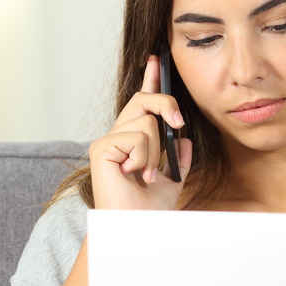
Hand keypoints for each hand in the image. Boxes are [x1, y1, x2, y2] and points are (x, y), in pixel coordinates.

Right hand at [89, 55, 192, 209]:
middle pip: (144, 100)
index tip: (155, 59)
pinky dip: (144, 159)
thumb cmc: (150, 209)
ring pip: (147, 123)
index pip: (142, 103)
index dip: (149, 80)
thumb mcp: (173, 180)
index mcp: (135, 140)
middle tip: (179, 123)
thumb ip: (178, 159)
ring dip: (155, 153)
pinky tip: (134, 175)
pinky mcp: (101, 147)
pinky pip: (137, 138)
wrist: (138, 226)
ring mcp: (107, 141)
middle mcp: (119, 135)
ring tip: (146, 175)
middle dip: (166, 105)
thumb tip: (184, 141)